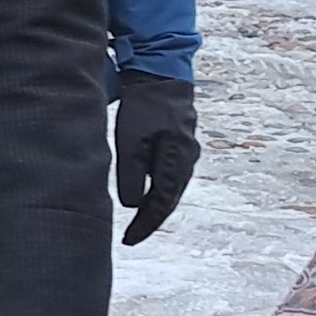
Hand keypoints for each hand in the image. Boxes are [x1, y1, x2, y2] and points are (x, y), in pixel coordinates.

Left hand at [113, 75, 201, 245]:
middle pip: (170, 199)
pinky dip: (159, 188)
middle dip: (151, 219)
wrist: (160, 74)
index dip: (146, 225)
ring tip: (137, 221)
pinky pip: (171, 173)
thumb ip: (132, 174)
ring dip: (155, 205)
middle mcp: (187, 159)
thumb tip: (134, 207)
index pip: (162, 204)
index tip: (128, 241)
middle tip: (131, 236)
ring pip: (172, 187)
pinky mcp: (180, 141)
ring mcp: (187, 150)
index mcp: (177, 162)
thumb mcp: (132, 141)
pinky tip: (147, 192)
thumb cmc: (143, 107)